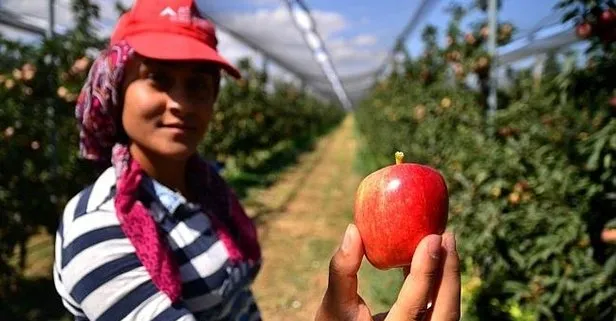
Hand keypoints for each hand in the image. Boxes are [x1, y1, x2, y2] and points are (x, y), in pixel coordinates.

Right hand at [315, 224, 459, 320]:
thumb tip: (353, 230)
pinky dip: (442, 284)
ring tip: (444, 242)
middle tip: (446, 235)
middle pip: (445, 311)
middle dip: (450, 272)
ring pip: (449, 311)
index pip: (414, 306)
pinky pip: (442, 308)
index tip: (432, 237)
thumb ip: (342, 270)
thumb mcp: (334, 303)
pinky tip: (436, 258)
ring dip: (450, 276)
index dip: (426, 271)